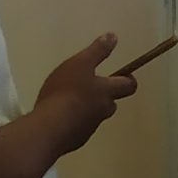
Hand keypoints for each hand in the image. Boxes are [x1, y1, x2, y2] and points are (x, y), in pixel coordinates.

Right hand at [37, 34, 138, 150]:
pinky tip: (56, 119)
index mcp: (107, 92)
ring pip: (93, 116)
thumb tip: (113, 36)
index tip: (121, 75)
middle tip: (87, 88)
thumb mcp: (79, 64)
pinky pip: (77, 129)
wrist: (48, 129)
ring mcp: (89, 128)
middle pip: (111, 102)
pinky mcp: (74, 141)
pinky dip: (71, 123)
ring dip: (85, 110)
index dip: (127, 80)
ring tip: (66, 103)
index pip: (129, 86)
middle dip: (103, 96)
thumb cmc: (65, 92)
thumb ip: (96, 51)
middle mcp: (103, 111)